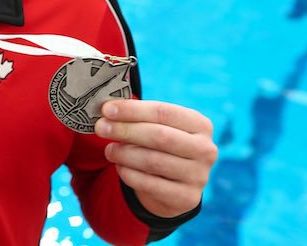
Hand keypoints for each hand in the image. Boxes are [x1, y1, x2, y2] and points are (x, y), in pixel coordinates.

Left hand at [94, 99, 217, 217]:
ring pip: (152, 161)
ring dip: (124, 153)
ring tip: (108, 150)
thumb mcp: (155, 126)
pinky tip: (119, 167)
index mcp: (200, 124)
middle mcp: (205, 149)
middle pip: (159, 136)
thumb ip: (137, 116)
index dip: (132, 110)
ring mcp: (199, 176)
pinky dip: (129, 174)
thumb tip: (106, 110)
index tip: (106, 109)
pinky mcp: (186, 198)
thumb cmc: (160, 144)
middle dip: (125, 130)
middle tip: (101, 128)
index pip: (163, 112)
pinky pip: (149, 184)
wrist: (174, 184)